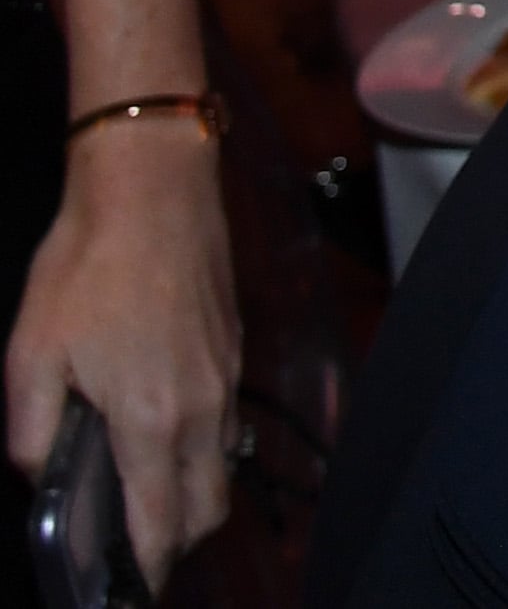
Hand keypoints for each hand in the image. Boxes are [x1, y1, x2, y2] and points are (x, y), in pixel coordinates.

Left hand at [7, 124, 236, 579]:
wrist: (155, 184)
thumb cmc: (88, 264)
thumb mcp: (30, 355)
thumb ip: (30, 434)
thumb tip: (40, 476)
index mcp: (152, 417)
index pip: (161, 522)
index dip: (144, 567)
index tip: (123, 587)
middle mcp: (203, 406)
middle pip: (207, 509)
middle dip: (173, 542)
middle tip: (128, 547)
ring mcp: (225, 375)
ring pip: (221, 467)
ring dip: (189, 496)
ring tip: (141, 494)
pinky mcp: (232, 346)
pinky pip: (225, 423)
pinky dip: (200, 449)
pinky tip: (159, 427)